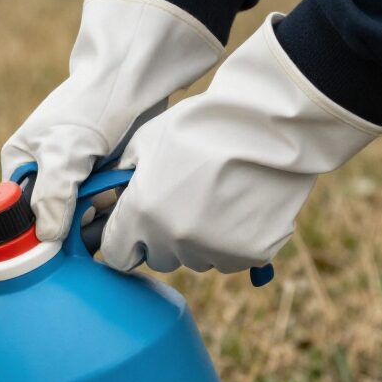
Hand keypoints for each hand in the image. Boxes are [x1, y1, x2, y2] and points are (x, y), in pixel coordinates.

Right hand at [2, 0, 221, 242]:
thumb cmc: (90, 105)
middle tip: (89, 221)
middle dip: (70, 225)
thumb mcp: (63, 153)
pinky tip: (120, 197)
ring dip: (96, 218)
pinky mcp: (103, 177)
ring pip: (80, 217)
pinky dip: (112, 208)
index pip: (17, 213)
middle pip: (51, 218)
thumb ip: (51, 198)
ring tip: (108, 202)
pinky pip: (103, 207)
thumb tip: (45, 238)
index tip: (54, 241)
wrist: (134, 77)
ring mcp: (75, 176)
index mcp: (21, 164)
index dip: (33, 230)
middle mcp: (44, 172)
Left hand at [102, 16, 381, 273]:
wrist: (270, 121)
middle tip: (183, 203)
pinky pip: (233, 259)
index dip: (126, 240)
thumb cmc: (202, 125)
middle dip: (163, 238)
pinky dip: (236, 241)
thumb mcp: (145, 143)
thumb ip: (122, 180)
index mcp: (142, 214)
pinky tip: (243, 206)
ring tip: (217, 198)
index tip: (136, 227)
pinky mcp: (253, 253)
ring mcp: (215, 250)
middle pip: (158, 258)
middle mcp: (174, 240)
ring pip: (196, 260)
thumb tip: (110, 199)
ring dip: (200, 241)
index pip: (117, 255)